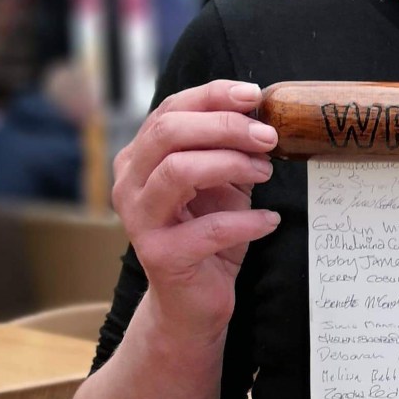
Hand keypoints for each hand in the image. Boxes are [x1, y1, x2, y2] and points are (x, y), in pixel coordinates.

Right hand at [111, 79, 279, 340]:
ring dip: (231, 164)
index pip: (170, 110)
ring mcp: (140, 220)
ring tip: (266, 171)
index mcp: (139, 158)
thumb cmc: (208, 236)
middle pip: (169, 132)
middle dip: (225, 126)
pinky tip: (270, 221)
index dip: (212, 96)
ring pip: (178, 170)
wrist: (193, 302)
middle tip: (267, 136)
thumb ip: (232, 150)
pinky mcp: (160, 255)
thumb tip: (264, 115)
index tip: (254, 95)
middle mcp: (129, 184)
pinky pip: (208, 228)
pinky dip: (247, 221)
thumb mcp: (222, 184)